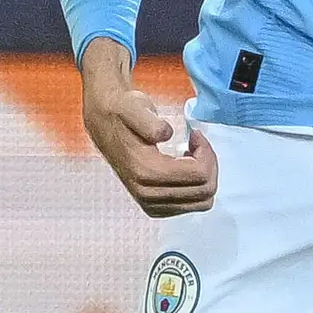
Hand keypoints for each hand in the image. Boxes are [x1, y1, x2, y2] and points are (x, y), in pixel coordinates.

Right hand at [79, 41, 218, 217]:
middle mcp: (147, 193)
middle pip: (205, 191)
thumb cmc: (123, 111)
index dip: (206, 152)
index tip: (195, 134)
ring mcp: (150, 203)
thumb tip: (165, 135)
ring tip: (191, 155)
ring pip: (201, 202)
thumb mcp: (135, 107)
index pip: (199, 174)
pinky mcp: (154, 206)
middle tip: (196, 143)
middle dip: (208, 163)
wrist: (104, 120)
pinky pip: (191, 205)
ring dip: (204, 176)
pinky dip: (196, 186)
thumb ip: (150, 122)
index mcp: (145, 172)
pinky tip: (184, 166)